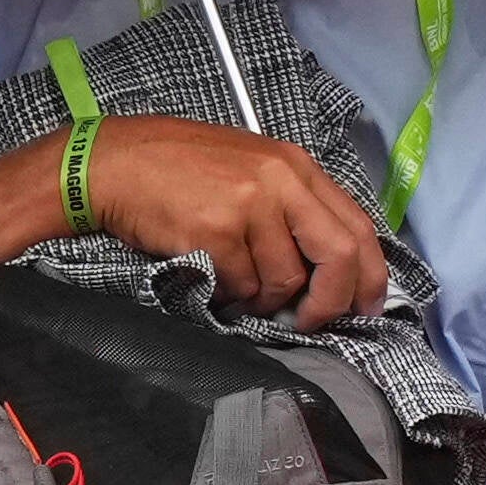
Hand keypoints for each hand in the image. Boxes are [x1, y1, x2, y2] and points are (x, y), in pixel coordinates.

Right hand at [83, 110, 397, 325]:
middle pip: (339, 256)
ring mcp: (248, 204)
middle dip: (331, 302)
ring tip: (238, 282)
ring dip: (264, 298)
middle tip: (310, 320)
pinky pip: (243, 287)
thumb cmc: (182, 170)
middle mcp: (280, 180)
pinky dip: (231, 294)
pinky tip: (213, 276)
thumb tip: (330, 271)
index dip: (370, 276)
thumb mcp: (252, 170)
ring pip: (284, 281)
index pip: (357, 227)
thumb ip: (294, 209)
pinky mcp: (216, 231)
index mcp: (296, 167)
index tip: (365, 307)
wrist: (115, 164)